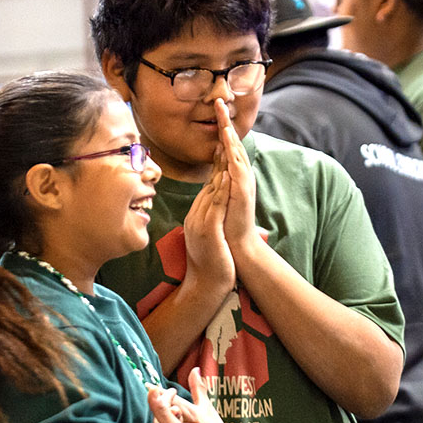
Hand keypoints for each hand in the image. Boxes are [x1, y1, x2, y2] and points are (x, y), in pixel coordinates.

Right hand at [184, 158, 235, 293]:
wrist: (205, 285)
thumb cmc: (210, 264)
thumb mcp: (208, 238)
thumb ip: (209, 223)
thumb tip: (213, 213)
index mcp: (196, 216)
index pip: (207, 187)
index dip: (215, 167)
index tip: (221, 148)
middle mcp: (195, 215)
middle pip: (207, 183)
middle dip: (217, 160)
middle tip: (223, 137)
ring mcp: (200, 222)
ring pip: (210, 190)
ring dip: (218, 168)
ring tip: (225, 148)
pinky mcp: (208, 229)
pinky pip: (215, 205)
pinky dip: (221, 189)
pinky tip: (227, 175)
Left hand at [213, 98, 257, 258]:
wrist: (237, 244)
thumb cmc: (227, 224)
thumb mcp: (220, 198)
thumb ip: (220, 183)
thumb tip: (217, 171)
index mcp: (233, 176)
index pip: (226, 148)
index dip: (220, 129)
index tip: (214, 112)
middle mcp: (240, 176)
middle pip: (232, 144)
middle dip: (225, 123)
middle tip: (218, 102)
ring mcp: (243, 183)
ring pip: (235, 153)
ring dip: (229, 134)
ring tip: (222, 116)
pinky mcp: (243, 192)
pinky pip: (238, 170)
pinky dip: (233, 156)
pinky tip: (228, 143)